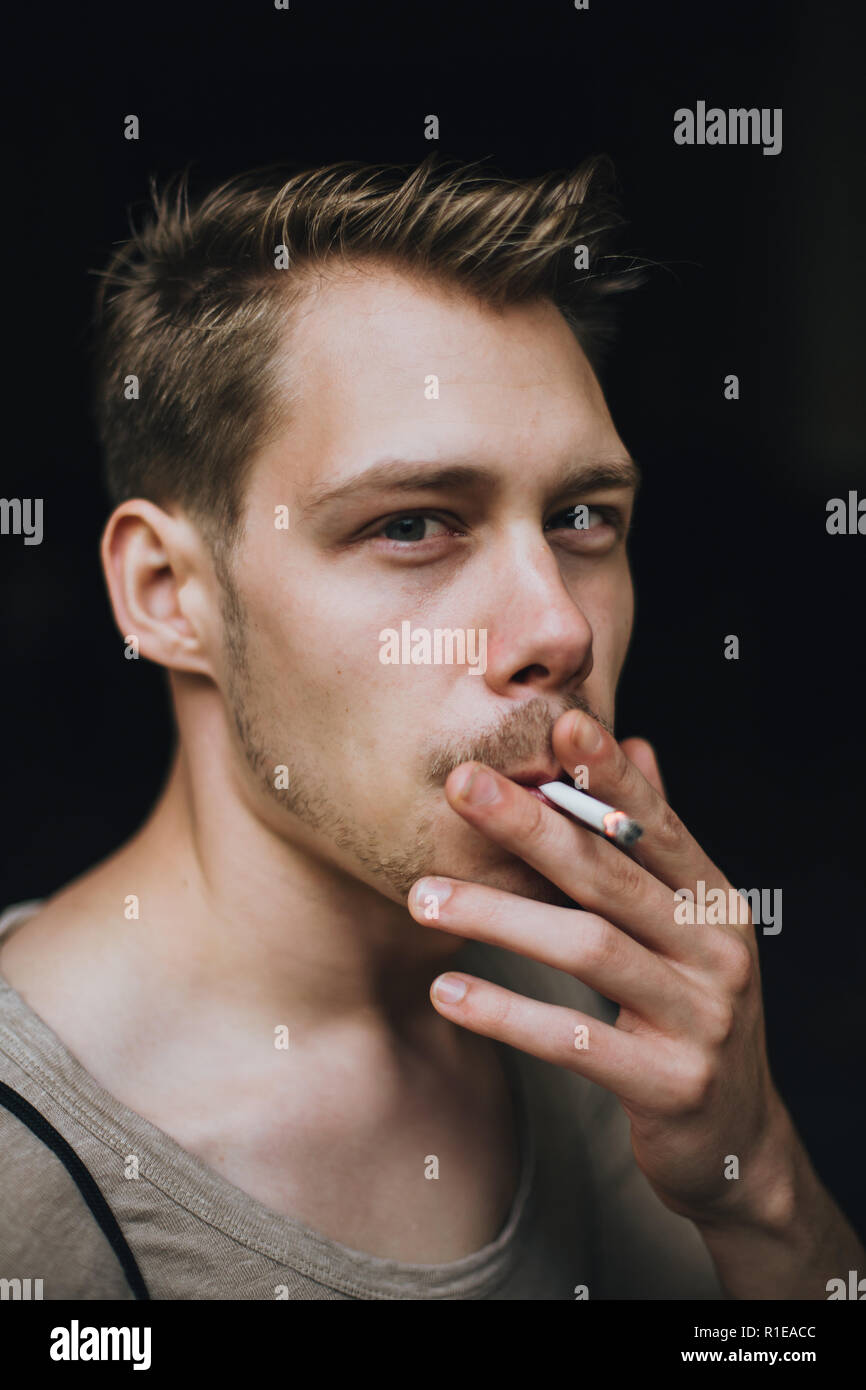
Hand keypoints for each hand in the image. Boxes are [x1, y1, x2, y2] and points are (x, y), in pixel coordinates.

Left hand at [407, 709, 792, 1229]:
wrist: (737, 1140)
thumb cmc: (690, 1012)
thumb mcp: (688, 926)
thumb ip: (657, 844)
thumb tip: (640, 746)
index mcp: (716, 902)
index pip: (657, 825)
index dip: (610, 774)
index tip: (558, 723)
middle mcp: (717, 950)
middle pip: (612, 874)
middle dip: (531, 824)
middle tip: (460, 786)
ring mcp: (700, 1018)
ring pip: (588, 949)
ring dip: (499, 916)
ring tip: (422, 895)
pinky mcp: (670, 1084)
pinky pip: (576, 1042)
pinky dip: (506, 1013)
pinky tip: (446, 990)